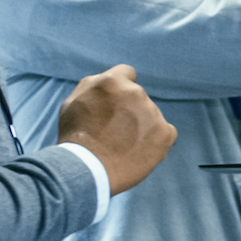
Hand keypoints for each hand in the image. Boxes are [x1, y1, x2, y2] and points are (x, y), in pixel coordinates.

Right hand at [56, 64, 175, 193]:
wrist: (88, 167)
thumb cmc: (76, 136)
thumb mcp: (73, 101)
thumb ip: (94, 86)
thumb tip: (109, 81)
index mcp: (112, 81)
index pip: (126, 73)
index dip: (120, 88)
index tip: (115, 101)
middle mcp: (136, 92)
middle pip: (137, 97)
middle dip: (129, 109)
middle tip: (114, 130)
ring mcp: (153, 113)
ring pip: (150, 115)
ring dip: (142, 125)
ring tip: (123, 144)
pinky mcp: (165, 133)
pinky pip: (166, 132)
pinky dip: (156, 139)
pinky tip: (140, 149)